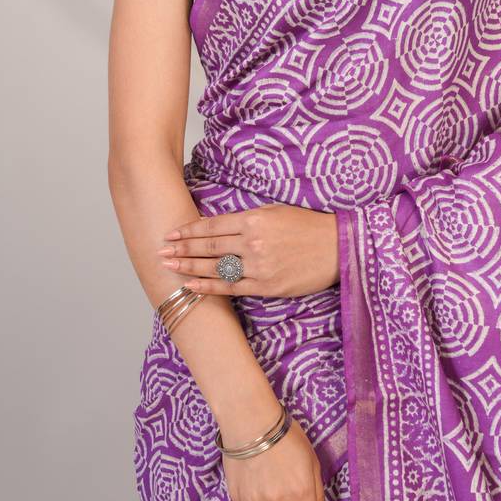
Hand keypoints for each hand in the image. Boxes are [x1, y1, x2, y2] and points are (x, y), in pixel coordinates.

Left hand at [156, 204, 338, 297]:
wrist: (339, 248)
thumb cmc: (309, 226)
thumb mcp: (277, 212)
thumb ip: (248, 218)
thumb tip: (218, 227)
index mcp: (256, 219)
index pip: (212, 225)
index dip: (189, 230)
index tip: (171, 232)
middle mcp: (253, 242)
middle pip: (208, 246)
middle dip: (181, 248)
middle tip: (160, 249)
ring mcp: (259, 266)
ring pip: (215, 267)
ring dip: (188, 267)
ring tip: (168, 265)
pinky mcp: (267, 286)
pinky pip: (231, 288)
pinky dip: (208, 286)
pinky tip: (191, 284)